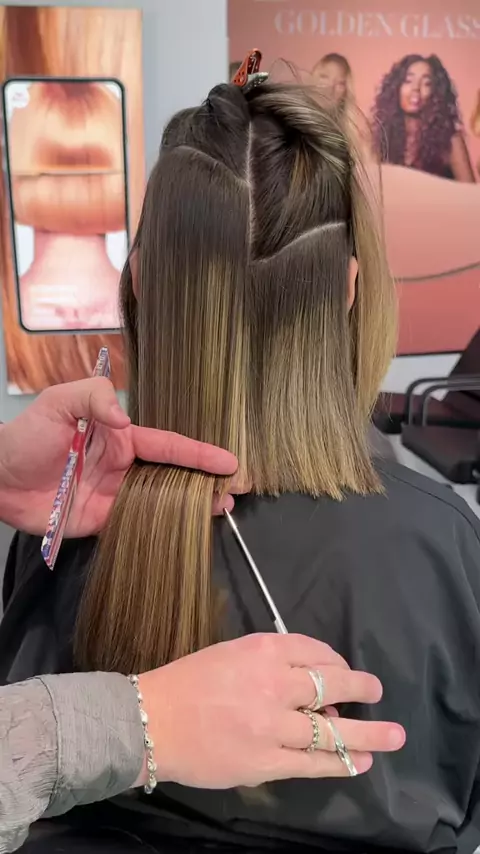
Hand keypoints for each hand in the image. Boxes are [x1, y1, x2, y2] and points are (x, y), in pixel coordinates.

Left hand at [0, 377, 237, 535]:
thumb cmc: (27, 436)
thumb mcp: (59, 403)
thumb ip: (93, 397)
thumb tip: (125, 418)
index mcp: (120, 437)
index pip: (168, 445)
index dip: (200, 453)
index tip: (230, 461)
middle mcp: (124, 466)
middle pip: (174, 474)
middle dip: (207, 481)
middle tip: (238, 491)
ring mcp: (116, 495)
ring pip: (164, 500)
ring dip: (194, 505)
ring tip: (223, 510)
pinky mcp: (103, 521)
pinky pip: (141, 523)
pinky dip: (166, 527)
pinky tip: (188, 530)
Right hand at [139, 634, 405, 787]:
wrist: (150, 721)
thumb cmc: (187, 682)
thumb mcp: (230, 654)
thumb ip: (270, 662)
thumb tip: (310, 684)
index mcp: (262, 649)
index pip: (315, 651)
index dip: (336, 660)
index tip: (342, 668)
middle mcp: (274, 683)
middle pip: (332, 685)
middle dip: (361, 687)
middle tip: (375, 690)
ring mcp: (272, 725)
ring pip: (331, 730)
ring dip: (367, 733)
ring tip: (393, 735)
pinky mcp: (267, 761)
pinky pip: (313, 763)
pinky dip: (341, 762)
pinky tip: (361, 762)